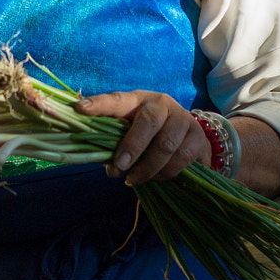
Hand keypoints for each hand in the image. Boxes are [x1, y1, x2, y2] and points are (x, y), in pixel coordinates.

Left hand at [76, 90, 210, 186]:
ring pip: (166, 146)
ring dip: (147, 168)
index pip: (117, 99)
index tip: (80, 109)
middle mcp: (163, 104)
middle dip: (132, 147)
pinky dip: (165, 174)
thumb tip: (105, 164)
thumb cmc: (149, 136)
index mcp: (138, 100)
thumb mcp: (130, 133)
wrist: (187, 137)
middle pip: (150, 121)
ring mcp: (184, 119)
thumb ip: (115, 145)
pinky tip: (156, 178)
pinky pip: (182, 159)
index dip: (99, 104)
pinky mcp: (199, 138)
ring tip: (134, 180)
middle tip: (119, 168)